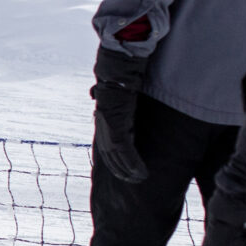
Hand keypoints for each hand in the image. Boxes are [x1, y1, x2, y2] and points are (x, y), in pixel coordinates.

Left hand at [91, 45, 147, 183]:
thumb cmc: (122, 73)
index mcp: (105, 116)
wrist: (117, 64)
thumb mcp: (122, 90)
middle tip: (132, 181)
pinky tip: (141, 173)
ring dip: (128, 171)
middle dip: (120, 170)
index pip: (106, 144)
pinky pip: (124, 151)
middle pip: (109, 155)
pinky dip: (132, 164)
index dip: (113, 159)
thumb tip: (120, 97)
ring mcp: (108, 124)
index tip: (122, 170)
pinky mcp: (116, 124)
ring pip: (116, 157)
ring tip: (139, 180)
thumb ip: (124, 98)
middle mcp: (104, 122)